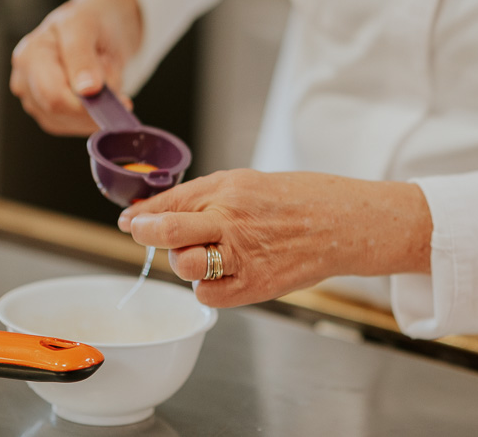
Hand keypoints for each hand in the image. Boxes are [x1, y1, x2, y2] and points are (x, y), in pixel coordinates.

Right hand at [10, 0, 142, 135]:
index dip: (85, 103)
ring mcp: (34, 100)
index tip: (120, 100)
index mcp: (30, 55)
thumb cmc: (89, 22)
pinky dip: (94, 116)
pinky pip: (74, 126)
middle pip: (60, 111)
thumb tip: (87, 89)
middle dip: (94, 103)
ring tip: (106, 81)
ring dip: (96, 109)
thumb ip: (83, 56)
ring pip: (69, 122)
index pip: (53, 94)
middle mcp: (25, 80)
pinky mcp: (48, 114)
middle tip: (116, 84)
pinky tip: (102, 97)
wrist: (98, 28)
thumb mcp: (86, 26)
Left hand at [118, 169, 431, 307]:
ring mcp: (244, 255)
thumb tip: (157, 209)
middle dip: (146, 232)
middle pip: (168, 231)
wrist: (345, 224)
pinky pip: (208, 294)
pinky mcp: (255, 285)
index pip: (171, 200)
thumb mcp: (249, 182)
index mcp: (231, 188)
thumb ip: (204, 196)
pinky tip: (223, 272)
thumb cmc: (300, 199)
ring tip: (203, 253)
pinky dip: (207, 286)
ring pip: (184, 265)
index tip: (131, 219)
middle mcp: (233, 219)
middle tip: (138, 232)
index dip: (143, 212)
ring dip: (183, 261)